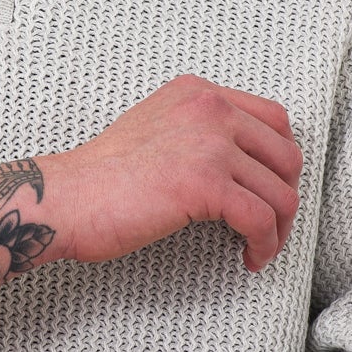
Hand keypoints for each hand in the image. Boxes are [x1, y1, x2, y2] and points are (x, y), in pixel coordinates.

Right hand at [46, 74, 301, 271]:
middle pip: (286, 155)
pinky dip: (265, 245)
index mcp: (198, 93)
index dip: (281, 162)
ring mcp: (209, 144)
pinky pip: (261, 219)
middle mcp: (209, 109)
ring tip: (260, 248)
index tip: (271, 189)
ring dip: (279, 229)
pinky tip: (249, 258)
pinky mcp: (205, 184)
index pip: (274, 119)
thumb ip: (197, 131)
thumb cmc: (101, 177)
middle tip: (271, 226)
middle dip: (286, 197)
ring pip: (280, 192)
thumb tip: (243, 165)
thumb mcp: (155, 127)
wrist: (65, 198)